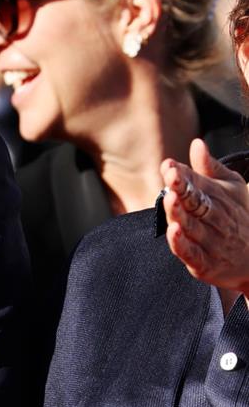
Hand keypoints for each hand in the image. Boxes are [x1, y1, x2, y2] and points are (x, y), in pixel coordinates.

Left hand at [161, 139, 248, 292]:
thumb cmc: (237, 217)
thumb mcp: (231, 189)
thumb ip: (210, 168)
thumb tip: (196, 142)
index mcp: (219, 199)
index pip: (199, 185)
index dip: (183, 177)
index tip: (168, 166)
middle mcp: (216, 220)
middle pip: (197, 204)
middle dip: (183, 190)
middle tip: (171, 177)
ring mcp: (211, 242)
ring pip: (193, 226)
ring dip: (180, 213)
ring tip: (170, 198)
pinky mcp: (204, 264)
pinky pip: (192, 253)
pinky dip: (182, 243)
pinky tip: (173, 231)